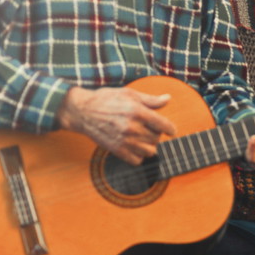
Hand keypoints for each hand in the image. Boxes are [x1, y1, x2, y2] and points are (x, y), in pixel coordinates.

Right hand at [56, 86, 175, 164]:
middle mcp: (132, 127)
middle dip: (156, 134)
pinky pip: (137, 160)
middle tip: (149, 129)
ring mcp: (124, 140)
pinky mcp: (116, 150)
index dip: (170, 129)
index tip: (171, 131)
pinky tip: (134, 146)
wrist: (83, 111)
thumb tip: (168, 99)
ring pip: (150, 151)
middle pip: (157, 138)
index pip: (163, 125)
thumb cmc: (106, 99)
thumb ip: (150, 99)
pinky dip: (139, 155)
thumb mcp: (129, 94)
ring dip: (149, 145)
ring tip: (142, 138)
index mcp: (137, 111)